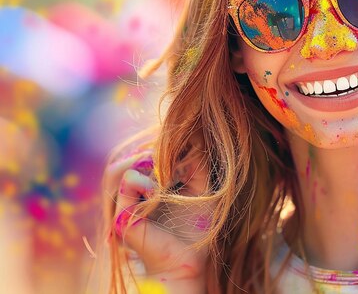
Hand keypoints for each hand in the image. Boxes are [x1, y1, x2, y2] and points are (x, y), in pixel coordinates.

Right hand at [103, 149, 210, 284]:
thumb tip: (193, 134)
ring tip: (167, 172)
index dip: (155, 142)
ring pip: (118, 166)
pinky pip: (126, 182)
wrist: (189, 261)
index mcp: (141, 184)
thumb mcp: (200, 185)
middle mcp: (126, 193)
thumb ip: (196, 161)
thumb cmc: (195, 226)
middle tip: (175, 161)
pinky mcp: (121, 216)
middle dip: (151, 149)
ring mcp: (120, 205)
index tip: (181, 148)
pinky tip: (158, 191)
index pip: (136, 150)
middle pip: (125, 154)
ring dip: (146, 161)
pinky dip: (145, 180)